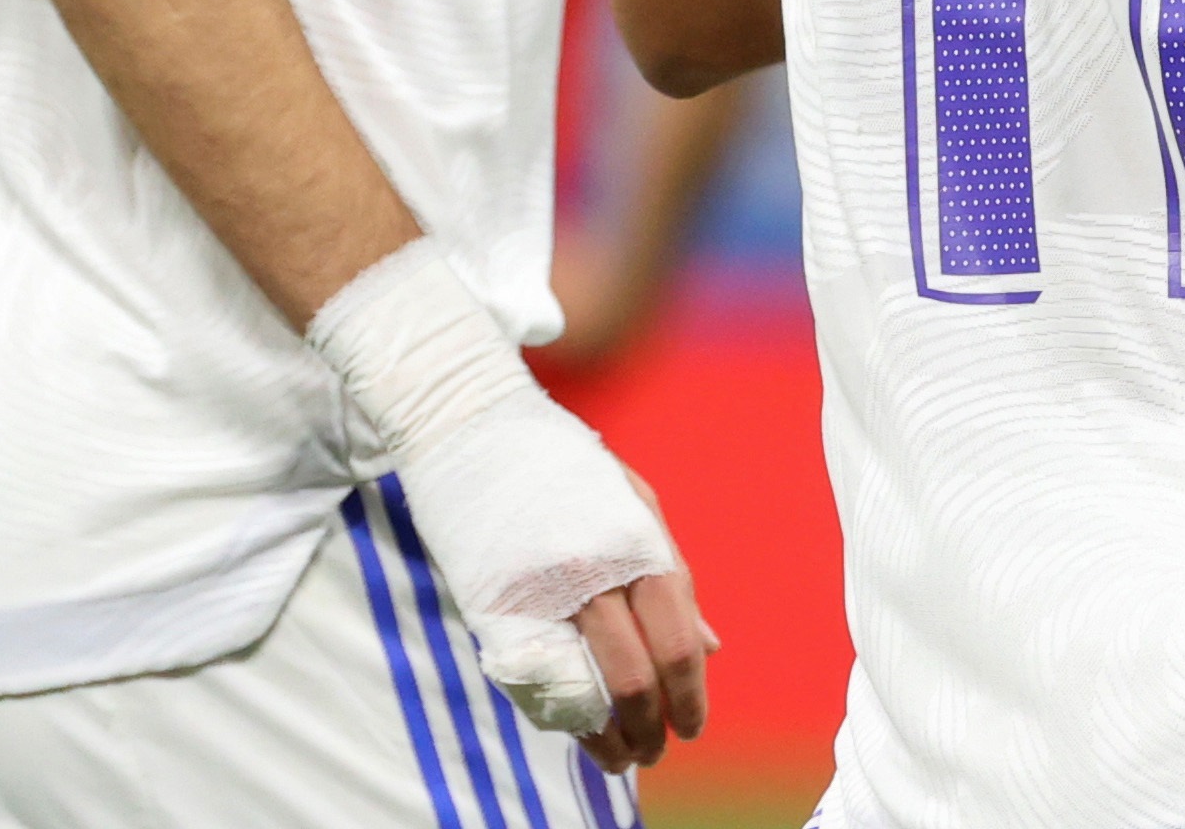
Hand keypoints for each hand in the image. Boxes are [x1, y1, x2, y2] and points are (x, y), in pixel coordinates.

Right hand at [306, 244, 708, 764]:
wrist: (471, 426)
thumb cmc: (563, 462)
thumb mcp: (634, 503)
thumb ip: (674, 576)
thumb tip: (712, 646)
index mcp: (637, 543)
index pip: (679, 642)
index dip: (691, 696)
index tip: (693, 726)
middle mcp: (593, 573)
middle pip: (635, 678)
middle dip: (651, 728)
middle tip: (655, 752)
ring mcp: (538, 593)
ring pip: (583, 690)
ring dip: (604, 735)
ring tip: (619, 758)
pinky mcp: (489, 607)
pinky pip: (529, 680)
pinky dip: (555, 715)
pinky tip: (570, 729)